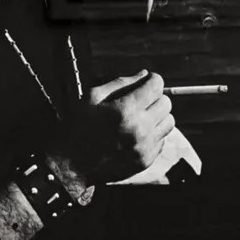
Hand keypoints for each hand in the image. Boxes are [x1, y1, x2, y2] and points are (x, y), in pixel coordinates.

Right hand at [56, 70, 175, 192]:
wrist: (71, 164)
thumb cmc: (78, 127)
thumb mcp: (91, 97)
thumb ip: (120, 83)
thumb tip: (144, 75)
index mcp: (125, 110)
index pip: (157, 85)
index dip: (151, 80)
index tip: (145, 82)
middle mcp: (140, 129)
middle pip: (166, 103)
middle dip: (154, 98)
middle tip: (139, 101)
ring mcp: (145, 147)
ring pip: (169, 121)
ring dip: (157, 116)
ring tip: (139, 118)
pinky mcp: (146, 160)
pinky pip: (162, 139)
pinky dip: (153, 134)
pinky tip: (136, 134)